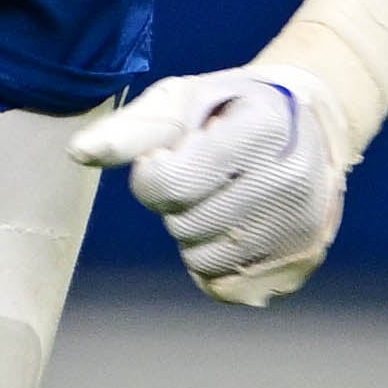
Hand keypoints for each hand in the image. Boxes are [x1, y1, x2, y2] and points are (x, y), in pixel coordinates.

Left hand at [68, 66, 348, 307]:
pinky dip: (216, 263)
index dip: (153, 175)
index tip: (173, 155)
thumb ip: (132, 129)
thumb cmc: (229, 110)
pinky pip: (224, 287)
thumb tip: (78, 152)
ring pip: (201, 260)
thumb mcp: (183, 101)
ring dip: (195, 233)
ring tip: (222, 197)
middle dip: (177, 203)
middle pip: (183, 225)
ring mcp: (301, 226)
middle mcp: (291, 181)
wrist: (309, 127)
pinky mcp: (301, 262)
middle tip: (206, 175)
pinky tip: (235, 228)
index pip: (172, 184)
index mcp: (263, 129)